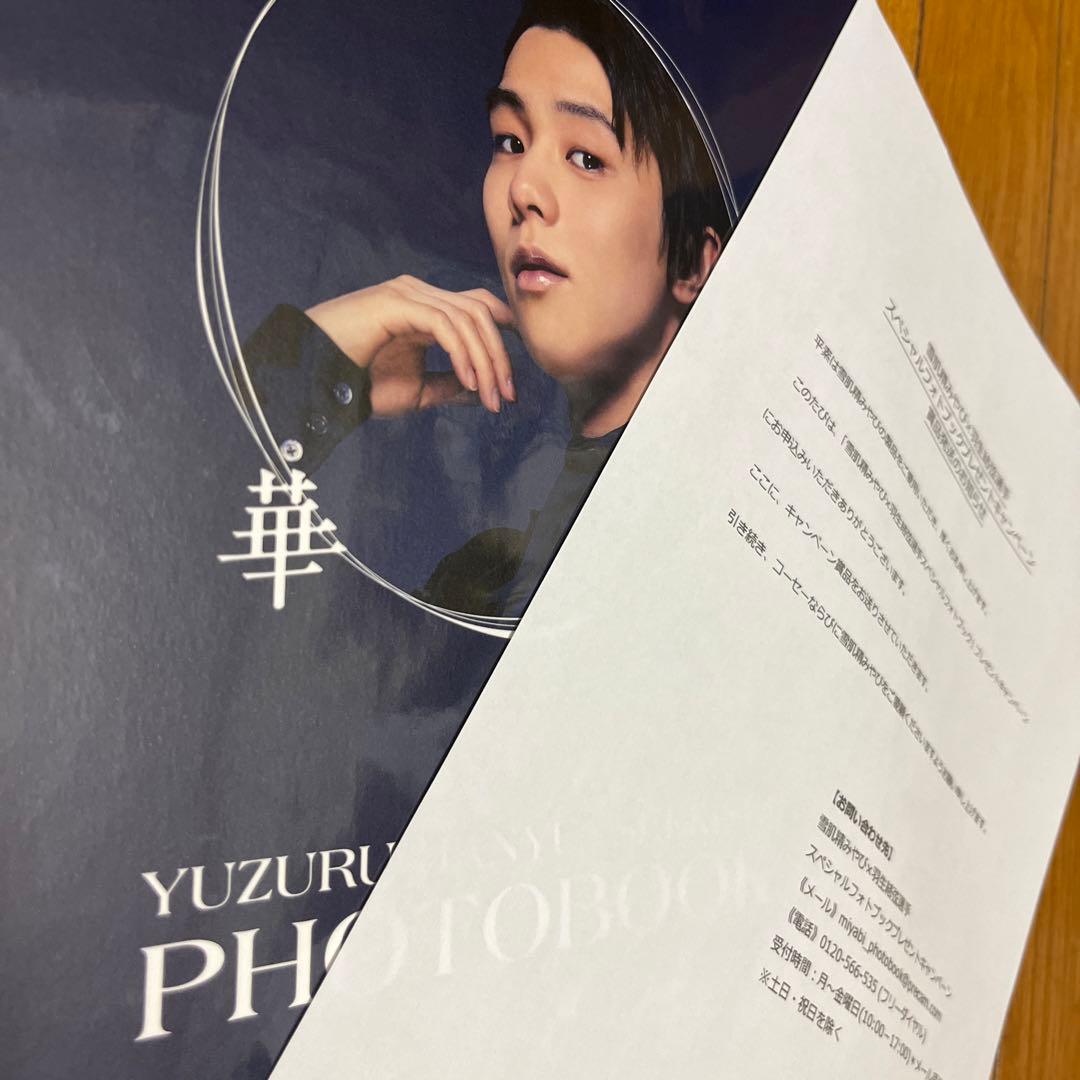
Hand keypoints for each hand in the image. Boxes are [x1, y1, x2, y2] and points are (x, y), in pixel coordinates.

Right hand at [305, 276, 516, 415]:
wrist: (313, 380)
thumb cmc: (357, 384)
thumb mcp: (416, 391)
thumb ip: (449, 386)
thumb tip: (483, 393)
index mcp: (425, 308)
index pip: (478, 307)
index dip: (506, 334)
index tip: (516, 375)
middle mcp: (419, 293)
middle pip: (480, 311)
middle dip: (501, 355)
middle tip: (509, 396)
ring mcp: (407, 294)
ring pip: (468, 317)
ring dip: (486, 361)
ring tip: (492, 397)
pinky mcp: (396, 303)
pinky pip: (445, 324)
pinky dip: (463, 354)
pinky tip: (470, 382)